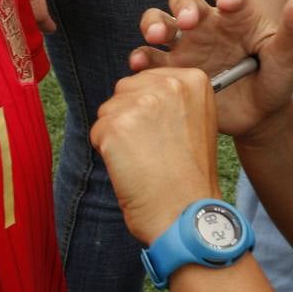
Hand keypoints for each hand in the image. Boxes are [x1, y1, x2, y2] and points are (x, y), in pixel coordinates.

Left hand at [90, 67, 221, 244]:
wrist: (186, 212)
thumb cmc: (189, 174)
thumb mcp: (195, 120)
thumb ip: (170, 97)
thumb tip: (134, 90)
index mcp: (192, 79)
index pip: (148, 79)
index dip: (150, 109)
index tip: (166, 133)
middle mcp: (168, 84)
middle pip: (125, 90)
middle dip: (131, 118)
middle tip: (155, 149)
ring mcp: (141, 103)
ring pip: (108, 110)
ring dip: (118, 135)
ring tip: (145, 159)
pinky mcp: (116, 126)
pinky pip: (96, 132)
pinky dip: (107, 153)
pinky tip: (131, 168)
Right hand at [129, 0, 292, 140]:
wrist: (260, 120)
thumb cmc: (276, 81)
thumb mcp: (287, 55)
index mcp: (235, 14)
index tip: (232, 3)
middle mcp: (206, 24)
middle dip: (182, 4)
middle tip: (189, 21)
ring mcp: (186, 46)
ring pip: (159, 21)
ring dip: (154, 23)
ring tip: (157, 37)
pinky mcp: (172, 70)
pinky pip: (149, 59)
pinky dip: (140, 58)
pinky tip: (140, 65)